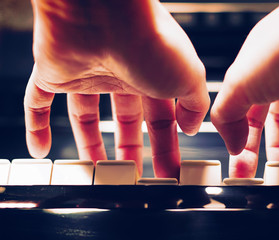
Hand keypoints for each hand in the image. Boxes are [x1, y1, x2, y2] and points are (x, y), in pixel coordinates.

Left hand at [24, 0, 209, 177]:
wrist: (103, 12)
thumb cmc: (149, 40)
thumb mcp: (190, 77)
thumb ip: (195, 104)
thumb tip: (192, 125)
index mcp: (154, 74)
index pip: (160, 120)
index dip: (166, 148)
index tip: (168, 172)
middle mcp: (121, 74)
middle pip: (125, 122)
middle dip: (131, 151)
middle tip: (133, 177)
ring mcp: (86, 73)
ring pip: (86, 116)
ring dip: (90, 145)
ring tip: (97, 172)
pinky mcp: (53, 73)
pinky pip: (38, 103)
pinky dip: (36, 125)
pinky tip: (40, 147)